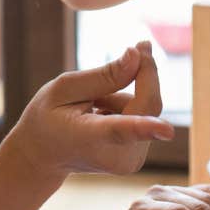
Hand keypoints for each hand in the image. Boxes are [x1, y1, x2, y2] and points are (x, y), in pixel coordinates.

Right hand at [9, 41, 172, 182]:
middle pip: (148, 103)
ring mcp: (129, 161)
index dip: (146, 128)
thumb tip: (138, 57)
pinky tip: (101, 116)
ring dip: (126, 95)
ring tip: (92, 105)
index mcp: (91, 137)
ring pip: (147, 106)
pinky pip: (146, 116)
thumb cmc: (48, 117)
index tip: (167, 130)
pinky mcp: (137, 158)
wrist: (43, 156)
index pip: (120, 131)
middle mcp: (114, 156)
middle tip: (134, 48)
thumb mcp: (65, 88)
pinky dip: (128, 108)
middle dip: (142, 73)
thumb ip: (103, 75)